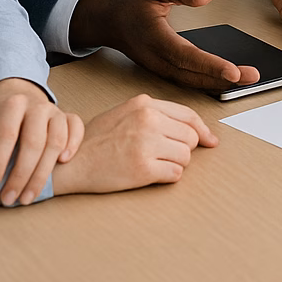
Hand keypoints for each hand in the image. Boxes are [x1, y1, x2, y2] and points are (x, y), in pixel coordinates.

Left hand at [0, 77, 82, 205]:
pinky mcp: (69, 116)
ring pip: (56, 141)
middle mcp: (35, 105)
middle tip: (9, 200)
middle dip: (21, 176)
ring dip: (43, 173)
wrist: (17, 99)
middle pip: (33, 142)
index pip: (5, 136)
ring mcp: (55, 110)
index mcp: (10, 104)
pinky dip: (73, 145)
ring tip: (28, 197)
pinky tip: (62, 164)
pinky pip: (77, 129)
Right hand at [52, 94, 217, 195]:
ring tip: (152, 164)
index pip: (187, 115)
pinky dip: (167, 177)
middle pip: (190, 137)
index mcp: (144, 104)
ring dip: (175, 164)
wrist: (71, 163)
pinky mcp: (143, 168)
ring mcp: (146, 144)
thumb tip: (191, 128)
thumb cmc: (95, 140)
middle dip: (184, 149)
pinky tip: (149, 174)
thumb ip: (154, 115)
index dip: (202, 130)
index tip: (209, 140)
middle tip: (166, 156)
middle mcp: (148, 120)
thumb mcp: (124, 114)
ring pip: (186, 157)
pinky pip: (175, 175)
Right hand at [71, 0, 258, 91]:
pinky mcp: (162, 68)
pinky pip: (186, 80)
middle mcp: (154, 57)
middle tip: (253, 77)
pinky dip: (207, 82)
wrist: (105, 15)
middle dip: (222, 79)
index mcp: (152, 35)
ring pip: (189, 82)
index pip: (184, 55)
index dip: (209, 65)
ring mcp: (157, 66)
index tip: (233, 71)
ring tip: (247, 80)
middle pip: (190, 75)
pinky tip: (227, 80)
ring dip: (218, 84)